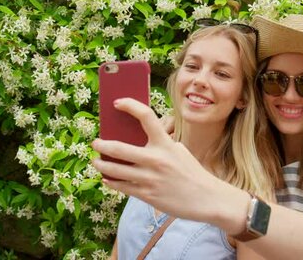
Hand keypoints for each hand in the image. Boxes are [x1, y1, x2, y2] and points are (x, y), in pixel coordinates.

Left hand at [92, 98, 242, 224]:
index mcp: (165, 144)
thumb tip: (133, 140)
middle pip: (119, 147)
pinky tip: (107, 177)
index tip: (117, 103)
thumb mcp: (179, 150)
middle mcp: (156, 159)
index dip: (129, 105)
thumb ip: (160, 144)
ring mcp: (150, 178)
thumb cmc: (191, 172)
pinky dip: (111, 181)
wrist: (206, 198)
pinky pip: (121, 186)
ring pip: (115, 169)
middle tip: (96, 142)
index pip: (146, 116)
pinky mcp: (147, 195)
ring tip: (96, 161)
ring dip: (101, 164)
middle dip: (101, 144)